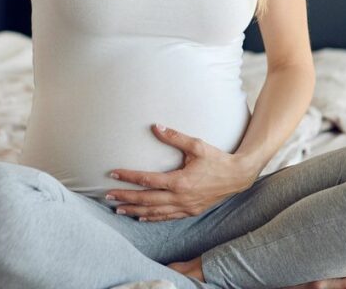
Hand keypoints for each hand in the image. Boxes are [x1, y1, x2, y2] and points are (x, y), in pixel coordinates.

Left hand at [105, 124, 258, 221]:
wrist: (238, 176)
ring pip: (154, 212)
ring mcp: (185, 207)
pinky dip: (152, 218)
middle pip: (146, 199)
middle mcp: (180, 197)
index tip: (113, 174)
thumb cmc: (217, 159)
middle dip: (125, 197)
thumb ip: (174, 137)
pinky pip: (167, 217)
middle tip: (107, 195)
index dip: (128, 177)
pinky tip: (141, 217)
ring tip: (118, 209)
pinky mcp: (190, 211)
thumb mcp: (197, 145)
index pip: (147, 180)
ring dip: (135, 210)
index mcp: (180, 181)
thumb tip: (155, 126)